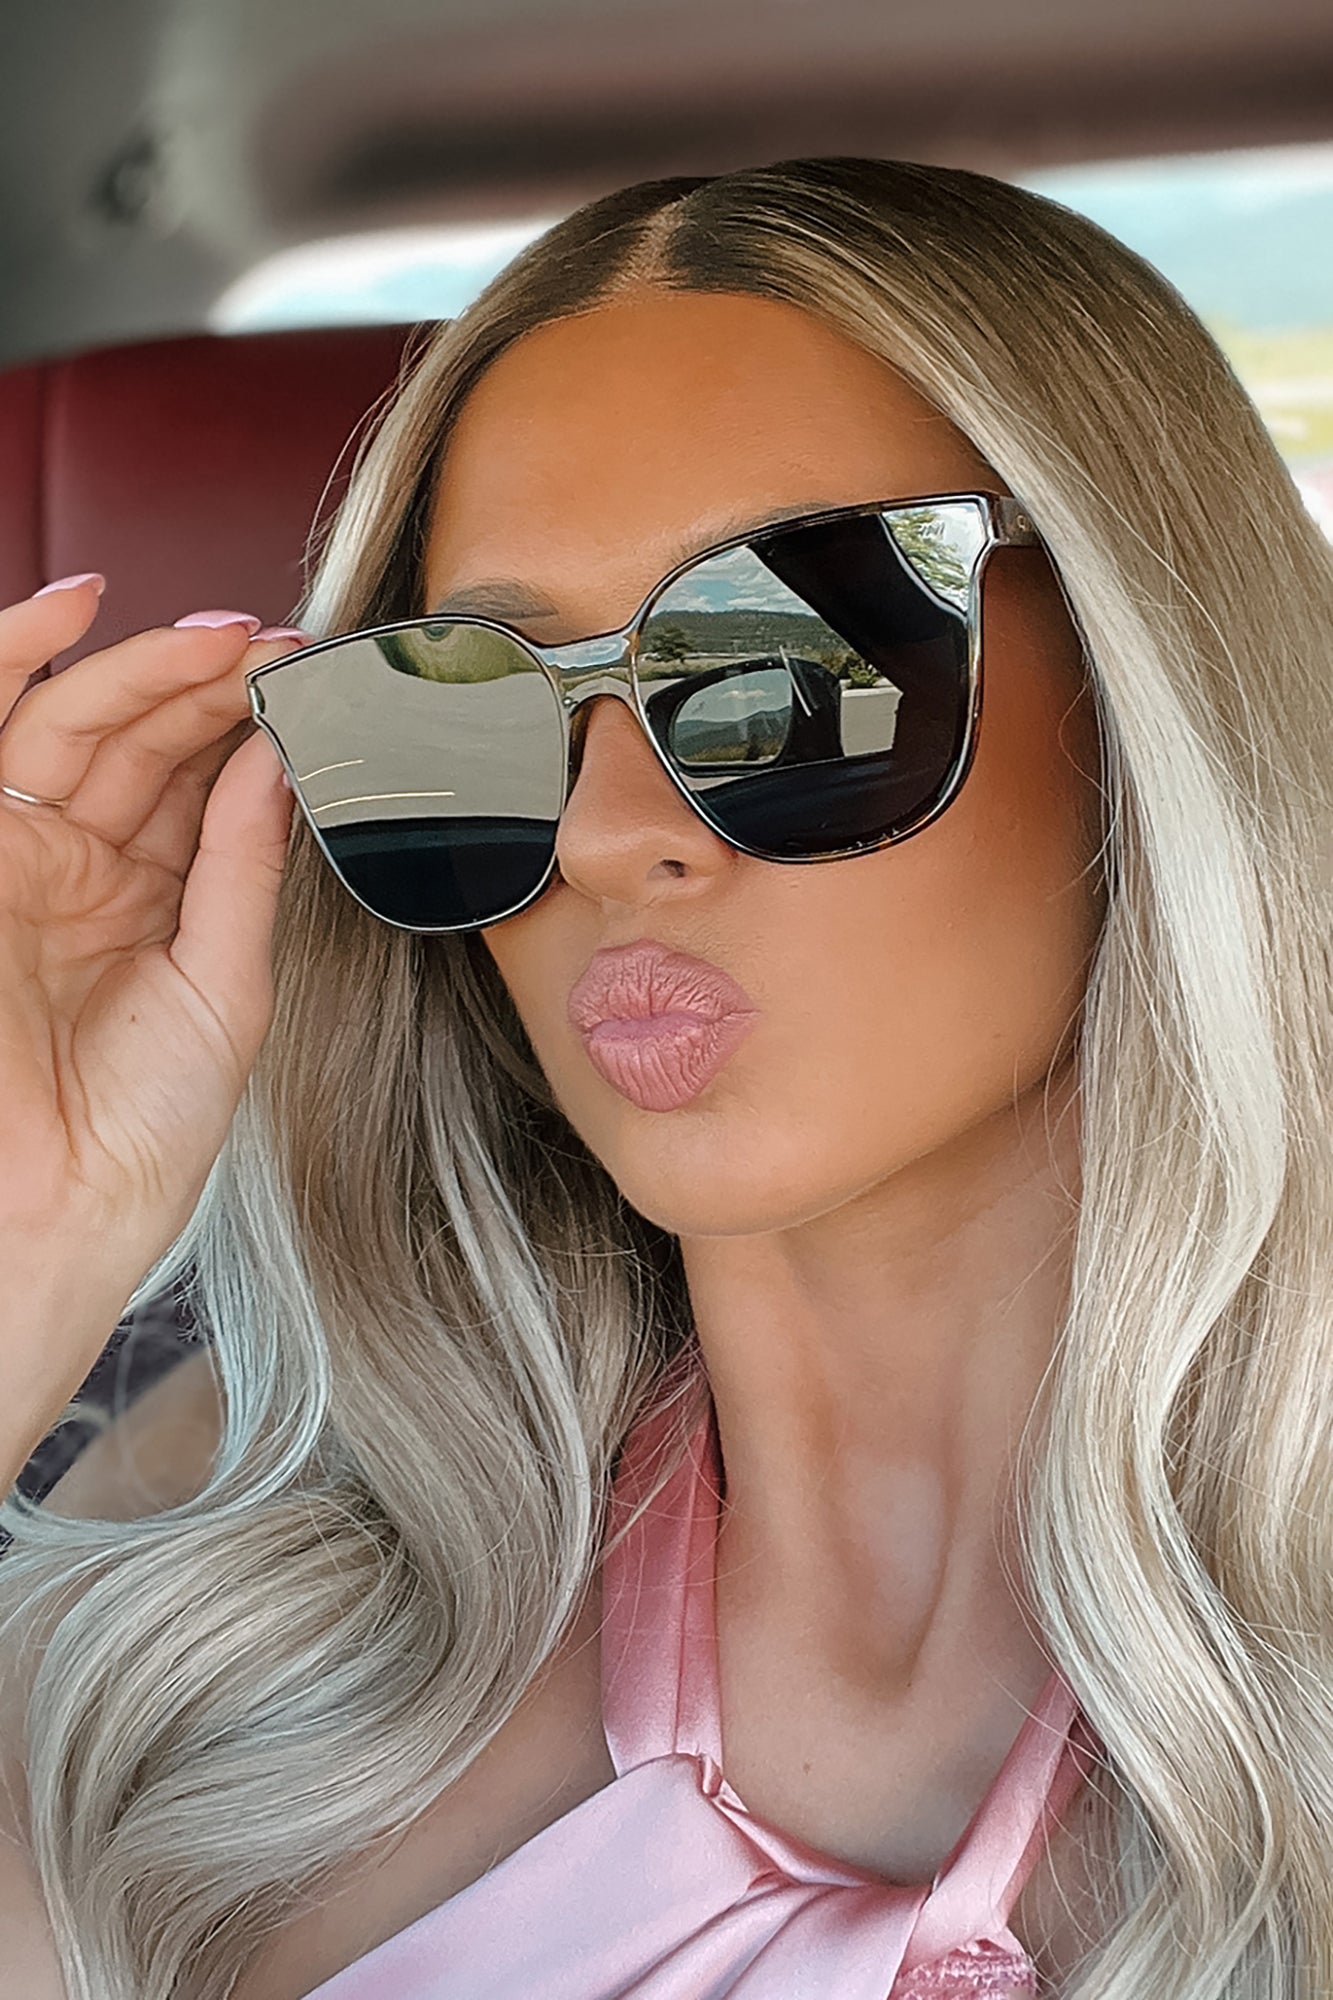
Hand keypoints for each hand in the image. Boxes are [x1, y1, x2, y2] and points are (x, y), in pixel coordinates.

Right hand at [0, 577, 304, 1278]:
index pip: (200, 783)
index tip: (314, 687)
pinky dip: (17, 652)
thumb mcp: (225, 986)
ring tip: (222, 639)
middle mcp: (82, 867)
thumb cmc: (135, 1132)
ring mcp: (20, 852)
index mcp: (152, 903)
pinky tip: (77, 608)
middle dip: (211, 685)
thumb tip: (278, 764)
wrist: (55, 1210)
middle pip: (144, 738)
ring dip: (146, 668)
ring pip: (75, 719)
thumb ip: (243, 867)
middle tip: (276, 652)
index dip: (251, 727)